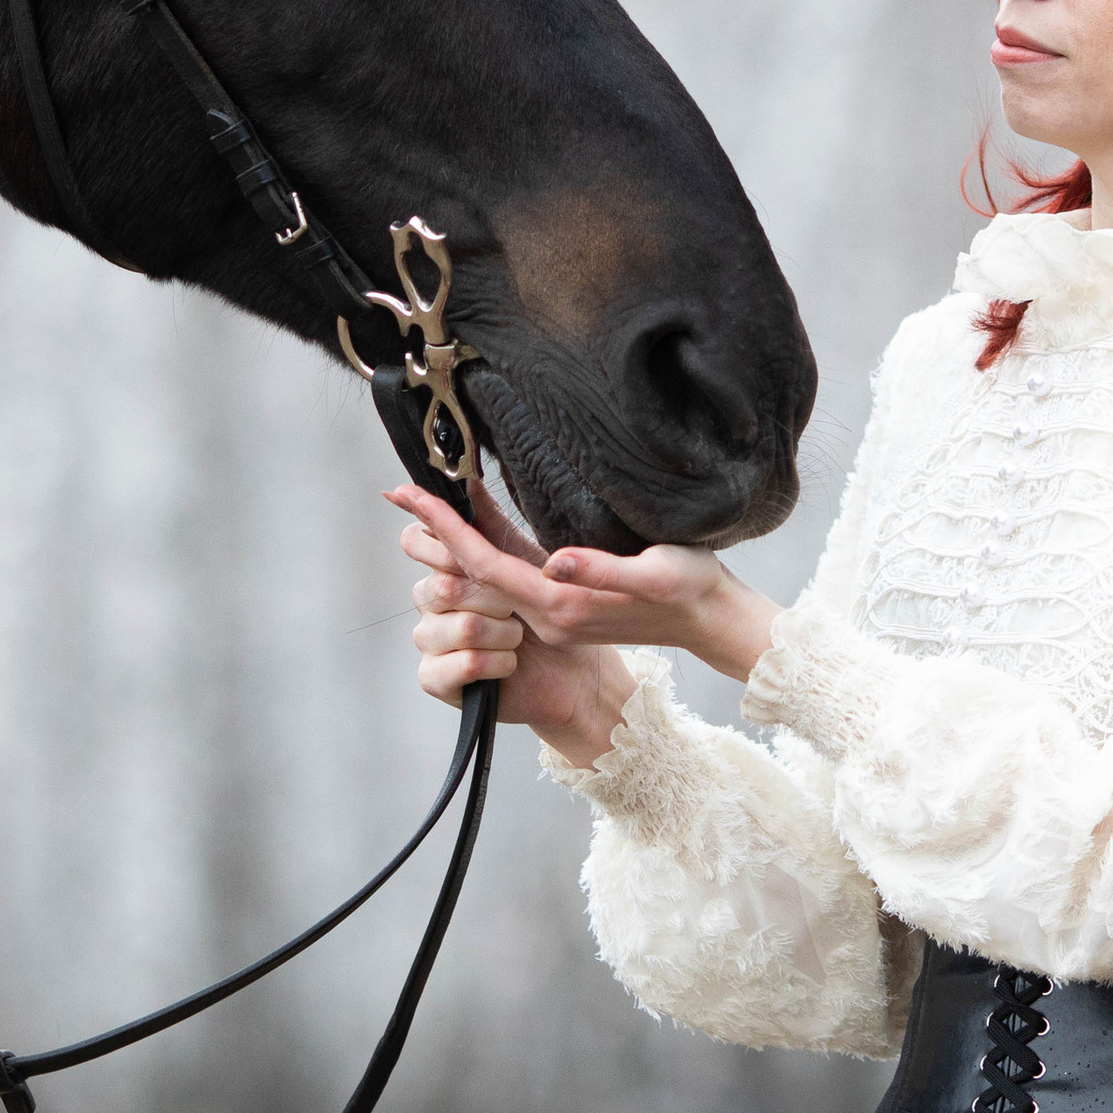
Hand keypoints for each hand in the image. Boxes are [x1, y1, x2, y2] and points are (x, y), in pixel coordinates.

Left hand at [392, 481, 781, 690]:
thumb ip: (601, 570)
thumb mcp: (655, 573)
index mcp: (563, 606)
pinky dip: (487, 549)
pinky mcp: (565, 609)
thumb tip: (552, 560)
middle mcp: (549, 616)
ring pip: (490, 578)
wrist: (711, 621)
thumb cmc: (689, 590)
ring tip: (427, 501)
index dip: (446, 528)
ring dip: (457, 541)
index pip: (487, 564)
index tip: (412, 496)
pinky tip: (478, 524)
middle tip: (401, 491)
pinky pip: (512, 579)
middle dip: (437, 532)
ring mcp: (555, 617)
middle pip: (476, 572)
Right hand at [397, 479, 631, 767]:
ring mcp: (434, 646)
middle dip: (486, 596)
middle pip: (436, 585)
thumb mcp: (527, 563)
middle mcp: (435, 607)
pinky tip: (509, 667)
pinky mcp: (441, 682)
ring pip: (451, 626)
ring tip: (518, 639)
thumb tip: (465, 479)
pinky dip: (495, 665)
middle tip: (515, 608)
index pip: (422, 542)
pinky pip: (457, 666)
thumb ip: (491, 523)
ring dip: (499, 633)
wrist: (575, 678)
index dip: (431, 525)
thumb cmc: (551, 619)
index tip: (412, 496)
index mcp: (453, 572)